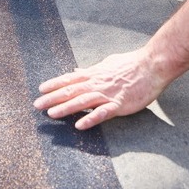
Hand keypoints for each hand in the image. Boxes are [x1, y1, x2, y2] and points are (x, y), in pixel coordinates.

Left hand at [33, 48, 167, 129]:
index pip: (70, 78)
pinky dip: (90, 118)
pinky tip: (79, 125)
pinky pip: (103, 113)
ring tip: (51, 114)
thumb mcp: (108, 62)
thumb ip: (92, 68)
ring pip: (82, 101)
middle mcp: (97, 82)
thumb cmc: (131, 63)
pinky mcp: (119, 104)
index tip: (40, 88)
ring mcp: (108, 93)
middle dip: (52, 97)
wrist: (152, 65)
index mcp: (94, 73)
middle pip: (71, 90)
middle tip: (37, 104)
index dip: (54, 83)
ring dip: (65, 108)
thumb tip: (78, 69)